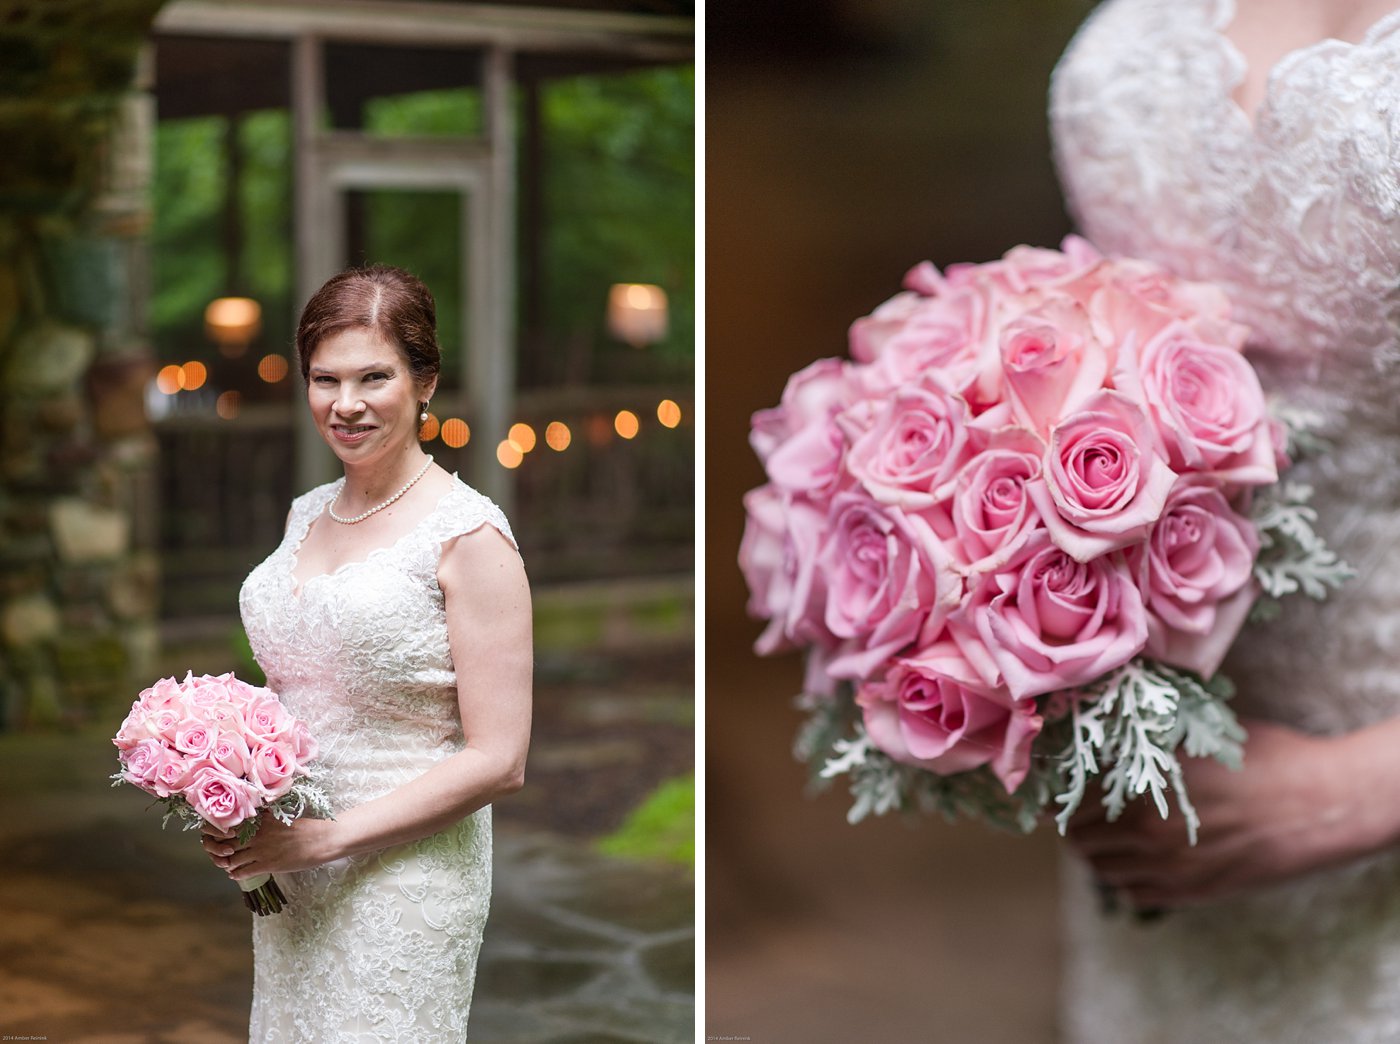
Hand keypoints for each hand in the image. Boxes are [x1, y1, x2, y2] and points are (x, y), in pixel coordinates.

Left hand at [200, 817, 341, 881]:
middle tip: (221, 853)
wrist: (321, 840)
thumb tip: (257, 815)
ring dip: (227, 863)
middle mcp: (258, 834)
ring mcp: (261, 850)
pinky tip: (235, 874)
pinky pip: (242, 872)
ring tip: (228, 865)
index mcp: (261, 820)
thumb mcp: (283, 817)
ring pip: (232, 859)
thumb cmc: (306, 828)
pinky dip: (236, 874)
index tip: (220, 836)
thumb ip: (266, 818)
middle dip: (220, 849)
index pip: (231, 825)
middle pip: (227, 842)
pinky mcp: (267, 864)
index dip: (221, 832)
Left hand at [1067, 718, 1397, 908]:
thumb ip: (1144, 738)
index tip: (1052, 783)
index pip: (1069, 798)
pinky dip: (1124, 876)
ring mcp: (1168, 868)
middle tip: (1074, 807)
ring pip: (1101, 868)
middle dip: (1072, 820)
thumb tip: (1101, 728)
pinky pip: (1133, 892)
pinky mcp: (1191, 893)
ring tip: (1102, 831)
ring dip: (1095, 850)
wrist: (1319, 804)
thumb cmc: (1260, 757)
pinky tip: (1134, 857)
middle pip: (1078, 837)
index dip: (1057, 791)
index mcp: (1140, 788)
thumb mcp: (1193, 732)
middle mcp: (1146, 833)